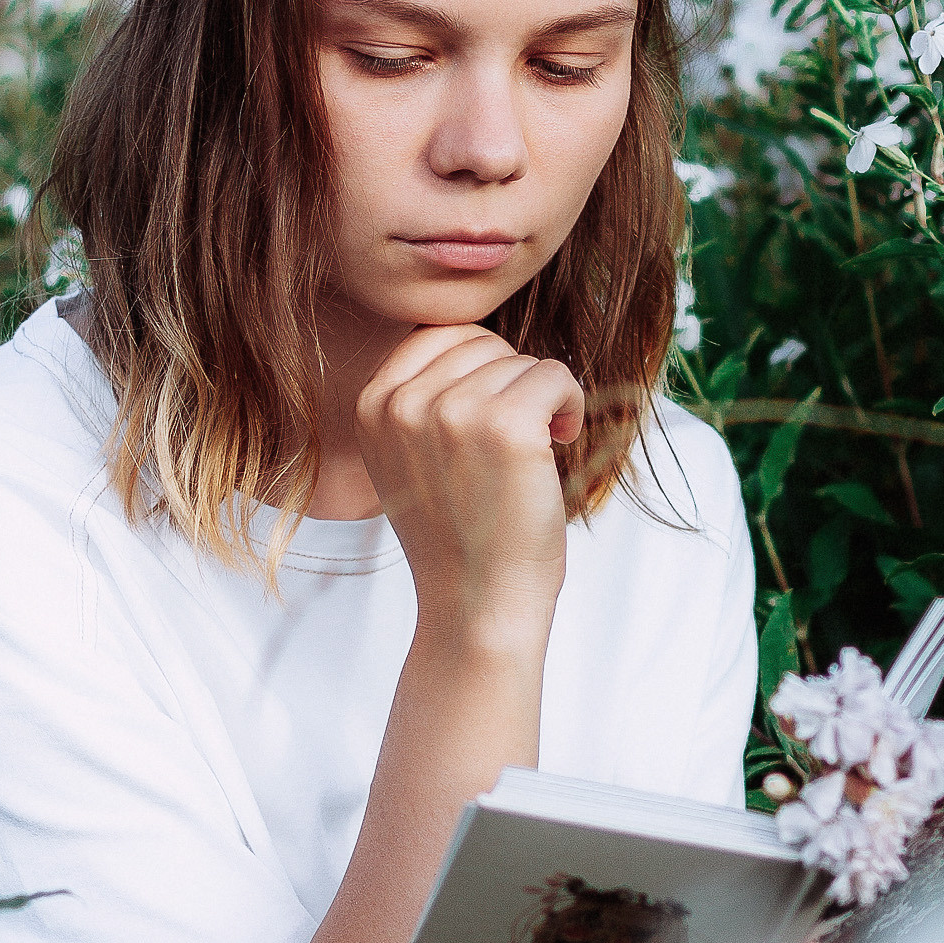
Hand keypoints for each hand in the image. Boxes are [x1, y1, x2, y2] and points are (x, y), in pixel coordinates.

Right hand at [357, 323, 583, 657]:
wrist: (478, 607)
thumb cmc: (459, 536)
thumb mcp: (408, 459)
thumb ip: (420, 399)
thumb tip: (472, 338)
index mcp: (372, 406)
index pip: (439, 335)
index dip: (480, 370)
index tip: (491, 419)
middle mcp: (403, 404)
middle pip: (483, 344)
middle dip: (511, 385)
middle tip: (518, 441)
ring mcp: (453, 412)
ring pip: (522, 361)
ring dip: (543, 400)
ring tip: (536, 451)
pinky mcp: (505, 426)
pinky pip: (556, 374)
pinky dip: (571, 405)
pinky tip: (562, 442)